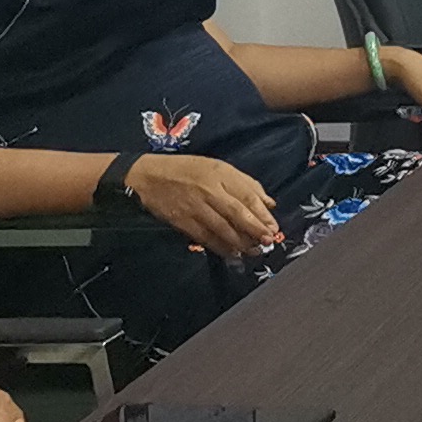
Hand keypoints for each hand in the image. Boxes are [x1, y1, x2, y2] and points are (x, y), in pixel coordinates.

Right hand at [125, 151, 282, 258]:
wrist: (147, 176)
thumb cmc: (186, 169)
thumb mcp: (218, 167)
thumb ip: (245, 184)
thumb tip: (268, 204)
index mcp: (220, 174)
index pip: (247, 195)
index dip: (262, 214)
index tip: (273, 227)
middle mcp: (209, 190)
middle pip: (237, 213)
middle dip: (255, 230)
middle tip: (268, 242)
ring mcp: (194, 207)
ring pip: (223, 228)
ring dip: (241, 242)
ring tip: (254, 251)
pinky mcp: (182, 222)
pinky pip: (205, 237)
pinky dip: (221, 247)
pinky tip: (233, 253)